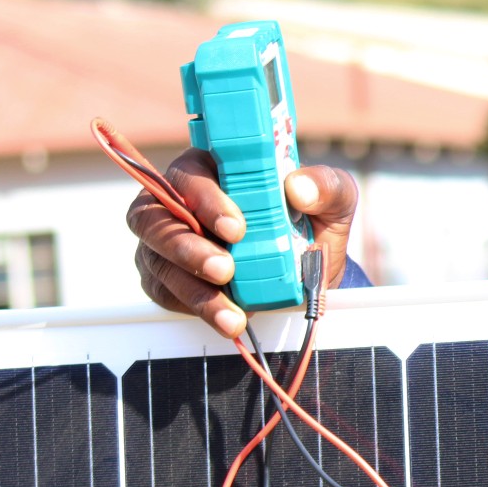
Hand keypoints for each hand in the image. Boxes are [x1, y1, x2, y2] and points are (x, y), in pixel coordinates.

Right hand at [127, 150, 358, 337]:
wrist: (308, 271)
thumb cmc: (311, 220)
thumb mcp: (333, 199)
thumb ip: (325, 185)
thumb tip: (300, 188)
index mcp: (212, 168)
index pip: (190, 174)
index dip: (205, 199)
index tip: (237, 228)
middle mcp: (178, 200)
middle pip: (154, 217)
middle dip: (187, 247)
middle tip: (226, 270)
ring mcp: (166, 240)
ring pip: (158, 259)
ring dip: (193, 288)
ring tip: (232, 311)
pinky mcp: (165, 276)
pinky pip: (166, 293)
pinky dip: (197, 308)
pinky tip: (228, 319)